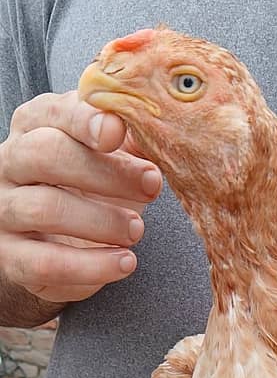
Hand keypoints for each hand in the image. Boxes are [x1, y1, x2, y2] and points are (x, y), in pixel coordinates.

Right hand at [0, 90, 161, 302]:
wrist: (61, 242)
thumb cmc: (91, 186)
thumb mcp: (113, 155)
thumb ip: (132, 139)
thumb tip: (160, 130)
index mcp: (35, 125)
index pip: (53, 111)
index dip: (86, 120)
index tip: (118, 132)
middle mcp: (10, 162)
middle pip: (45, 154)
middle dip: (105, 171)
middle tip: (150, 186)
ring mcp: (5, 210)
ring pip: (44, 209)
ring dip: (101, 221)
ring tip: (136, 229)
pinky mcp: (11, 256)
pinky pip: (44, 262)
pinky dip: (90, 265)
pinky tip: (124, 262)